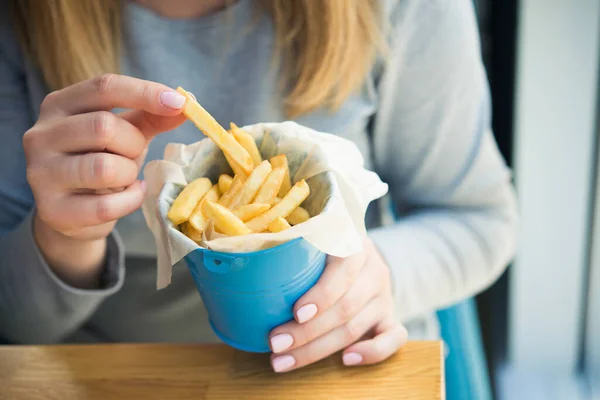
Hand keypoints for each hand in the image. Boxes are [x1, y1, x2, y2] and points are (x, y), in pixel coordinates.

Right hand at [23, 74, 186, 285]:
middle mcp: (41, 135)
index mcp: (59, 105)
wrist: (72, 210)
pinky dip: (130, 201)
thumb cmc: (101, 159)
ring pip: (103, 168)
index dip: (145, 92)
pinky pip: (106, 206)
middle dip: (134, 142)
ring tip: (127, 176)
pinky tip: (129, 195)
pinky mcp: (52, 210)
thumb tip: (186, 104)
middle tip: (136, 154)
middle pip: (103, 126)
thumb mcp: (126, 131)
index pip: (104, 87)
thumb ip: (152, 116)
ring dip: (128, 173)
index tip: (179, 102)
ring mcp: (42, 173)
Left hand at [269, 238, 406, 371]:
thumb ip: (293, 252)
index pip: (343, 270)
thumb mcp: (313, 241)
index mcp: (354, 244)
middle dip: (307, 331)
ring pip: (356, 327)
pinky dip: (372, 353)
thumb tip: (242, 272)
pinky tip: (346, 360)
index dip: (322, 294)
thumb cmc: (323, 251)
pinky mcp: (390, 316)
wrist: (360, 257)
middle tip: (275, 344)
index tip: (295, 313)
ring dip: (318, 349)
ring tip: (284, 360)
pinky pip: (394, 338)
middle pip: (345, 307)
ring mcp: (384, 295)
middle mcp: (373, 269)